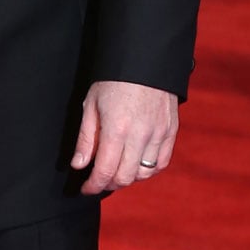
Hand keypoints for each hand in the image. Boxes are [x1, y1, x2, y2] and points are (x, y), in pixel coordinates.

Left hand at [71, 80, 178, 194]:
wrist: (146, 60)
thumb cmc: (113, 81)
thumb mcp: (91, 105)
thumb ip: (85, 139)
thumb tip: (79, 165)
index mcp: (116, 129)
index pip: (105, 171)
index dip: (93, 186)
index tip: (86, 189)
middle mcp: (140, 135)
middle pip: (125, 177)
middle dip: (109, 184)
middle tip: (98, 180)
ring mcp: (159, 134)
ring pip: (144, 173)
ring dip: (128, 178)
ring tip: (116, 171)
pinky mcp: (171, 131)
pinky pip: (162, 162)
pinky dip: (148, 170)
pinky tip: (136, 165)